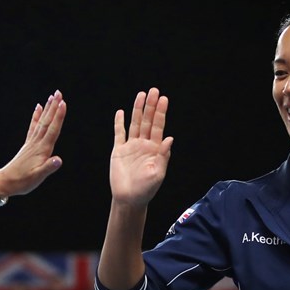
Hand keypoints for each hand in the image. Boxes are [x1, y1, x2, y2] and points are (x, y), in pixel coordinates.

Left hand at [0, 90, 66, 198]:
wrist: (6, 183)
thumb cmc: (23, 182)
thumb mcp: (37, 177)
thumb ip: (48, 168)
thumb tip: (59, 160)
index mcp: (42, 150)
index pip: (52, 130)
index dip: (59, 117)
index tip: (63, 103)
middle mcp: (37, 143)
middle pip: (47, 122)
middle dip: (54, 107)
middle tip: (59, 93)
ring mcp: (32, 143)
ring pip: (42, 122)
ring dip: (48, 109)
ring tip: (52, 97)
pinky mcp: (28, 145)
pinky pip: (33, 127)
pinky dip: (36, 116)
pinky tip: (38, 108)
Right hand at [111, 87, 171, 206]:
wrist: (129, 199)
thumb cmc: (146, 189)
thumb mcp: (158, 174)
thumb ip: (163, 156)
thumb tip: (170, 139)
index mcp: (155, 149)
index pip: (159, 126)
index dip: (161, 113)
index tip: (164, 99)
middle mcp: (144, 145)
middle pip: (148, 121)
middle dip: (151, 106)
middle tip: (154, 91)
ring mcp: (131, 146)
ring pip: (135, 124)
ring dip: (137, 110)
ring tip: (141, 95)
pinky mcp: (119, 151)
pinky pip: (119, 134)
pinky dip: (119, 123)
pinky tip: (121, 112)